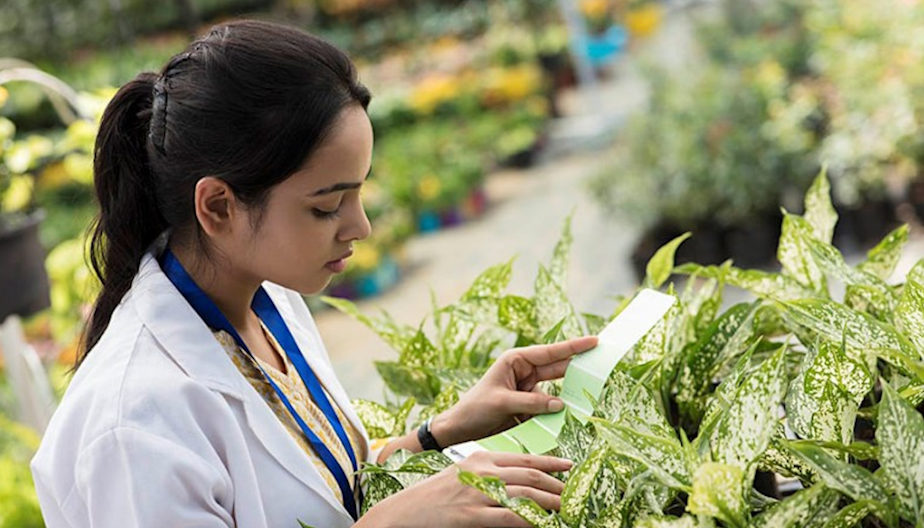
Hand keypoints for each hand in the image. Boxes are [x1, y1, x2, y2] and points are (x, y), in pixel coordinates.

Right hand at [359, 451, 572, 527]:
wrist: (402, 512)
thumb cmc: (432, 497)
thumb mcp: (460, 476)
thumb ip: (487, 476)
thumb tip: (515, 485)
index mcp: (479, 459)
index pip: (523, 458)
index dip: (550, 463)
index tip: (569, 466)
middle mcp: (481, 472)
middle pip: (529, 475)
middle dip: (555, 484)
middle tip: (573, 492)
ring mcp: (477, 493)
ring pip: (525, 494)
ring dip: (550, 502)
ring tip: (567, 508)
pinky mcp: (472, 515)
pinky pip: (510, 517)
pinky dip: (530, 520)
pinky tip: (542, 524)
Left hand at [433, 336, 597, 446]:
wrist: (460, 429)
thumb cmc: (475, 408)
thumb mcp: (501, 402)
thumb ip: (531, 402)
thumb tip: (560, 404)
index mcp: (516, 360)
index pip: (549, 352)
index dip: (573, 347)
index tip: (595, 340)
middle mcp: (524, 372)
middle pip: (558, 368)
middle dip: (579, 367)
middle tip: (602, 364)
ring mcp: (529, 389)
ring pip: (557, 390)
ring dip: (570, 394)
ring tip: (590, 393)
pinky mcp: (530, 407)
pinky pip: (550, 407)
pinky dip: (560, 412)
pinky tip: (572, 415)